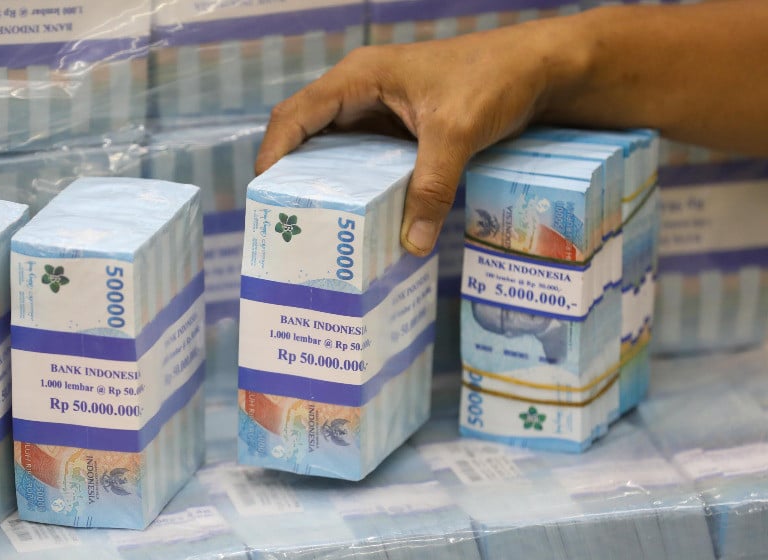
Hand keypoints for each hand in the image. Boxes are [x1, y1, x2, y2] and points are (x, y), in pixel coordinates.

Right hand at [256, 17, 586, 256]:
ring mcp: (380, 111)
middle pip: (307, 135)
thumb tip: (410, 244)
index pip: (296, 115)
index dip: (273, 153)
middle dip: (291, 177)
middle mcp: (361, 92)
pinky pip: (364, 160)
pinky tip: (359, 219)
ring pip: (334, 150)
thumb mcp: (458, 133)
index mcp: (360, 78)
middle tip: (284, 224)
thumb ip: (431, 187)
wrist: (541, 70)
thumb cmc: (496, 80)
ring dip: (323, 185)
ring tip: (313, 229)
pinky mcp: (400, 129)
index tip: (263, 197)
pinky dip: (356, 187)